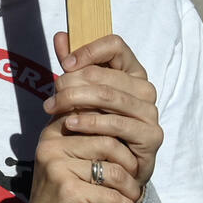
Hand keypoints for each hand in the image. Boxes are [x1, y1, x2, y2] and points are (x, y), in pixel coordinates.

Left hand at [42, 31, 162, 201]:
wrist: (109, 167)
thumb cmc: (94, 124)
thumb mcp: (80, 93)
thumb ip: (73, 66)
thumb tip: (61, 36)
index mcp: (131, 71)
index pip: (115, 45)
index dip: (88, 50)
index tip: (65, 64)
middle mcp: (145, 88)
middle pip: (103, 73)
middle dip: (71, 82)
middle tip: (52, 95)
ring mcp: (151, 112)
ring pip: (108, 95)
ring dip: (74, 101)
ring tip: (53, 109)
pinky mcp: (151, 136)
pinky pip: (116, 123)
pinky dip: (89, 122)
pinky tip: (70, 124)